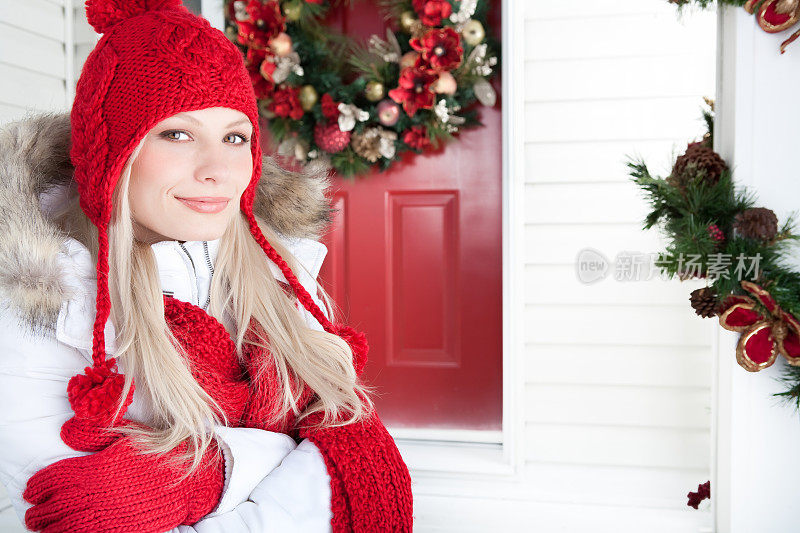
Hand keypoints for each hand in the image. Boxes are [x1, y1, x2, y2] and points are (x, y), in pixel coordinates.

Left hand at [23, 429, 224, 531]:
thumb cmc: (159, 455)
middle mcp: (96, 493)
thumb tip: (65, 432)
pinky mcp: (119, 529)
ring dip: (49, 528)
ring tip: (44, 526)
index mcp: (95, 468)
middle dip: (38, 511)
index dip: (37, 487)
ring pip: (64, 527)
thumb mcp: (128, 437)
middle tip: (33, 512)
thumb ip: (94, 435)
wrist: (189, 479)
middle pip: (53, 507)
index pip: (52, 480)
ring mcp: (107, 514)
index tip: (31, 490)